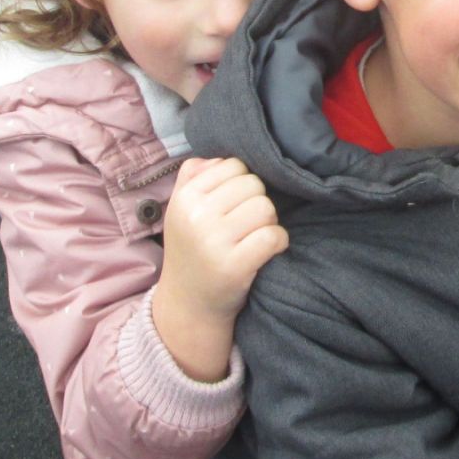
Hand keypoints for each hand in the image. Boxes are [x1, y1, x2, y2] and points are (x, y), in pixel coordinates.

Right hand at [150, 157, 287, 381]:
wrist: (188, 305)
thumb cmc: (192, 250)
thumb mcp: (180, 209)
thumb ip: (193, 174)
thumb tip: (218, 154)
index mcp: (184, 197)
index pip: (234, 165)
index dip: (241, 184)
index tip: (234, 206)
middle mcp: (196, 215)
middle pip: (253, 184)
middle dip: (256, 202)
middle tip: (245, 226)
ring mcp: (214, 241)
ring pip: (266, 207)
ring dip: (268, 223)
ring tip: (252, 238)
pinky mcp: (234, 266)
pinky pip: (274, 236)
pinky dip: (278, 242)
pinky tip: (266, 251)